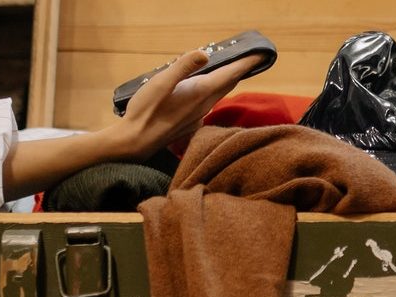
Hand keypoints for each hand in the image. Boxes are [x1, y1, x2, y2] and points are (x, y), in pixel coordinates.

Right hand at [115, 49, 265, 159]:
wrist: (134, 143)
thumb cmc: (145, 111)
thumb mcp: (160, 82)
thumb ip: (183, 66)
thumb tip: (205, 53)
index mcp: (199, 93)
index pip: (229, 75)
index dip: (246, 64)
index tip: (261, 55)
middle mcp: (203, 106)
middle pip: (227, 85)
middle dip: (240, 71)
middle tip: (251, 60)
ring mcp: (197, 117)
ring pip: (218, 96)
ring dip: (227, 82)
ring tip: (231, 71)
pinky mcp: (189, 124)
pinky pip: (207, 105)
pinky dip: (212, 93)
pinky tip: (204, 92)